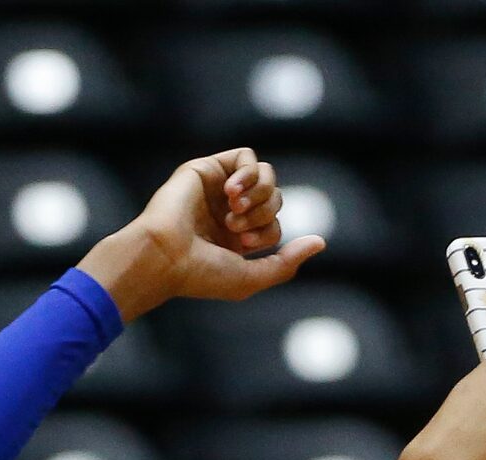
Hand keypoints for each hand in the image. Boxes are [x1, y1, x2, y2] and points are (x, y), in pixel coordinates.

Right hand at [83, 148, 323, 320]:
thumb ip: (287, 263)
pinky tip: (232, 191)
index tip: (244, 245)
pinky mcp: (207, 169)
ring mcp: (218, 189)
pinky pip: (246, 155)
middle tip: (238, 228)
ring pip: (265, 174)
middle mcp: (227, 212)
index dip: (269, 231)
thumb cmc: (201, 274)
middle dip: (265, 212)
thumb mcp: (251, 277)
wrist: (164, 256)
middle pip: (274, 197)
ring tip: (235, 209)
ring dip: (259, 193)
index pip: (274, 224)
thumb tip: (321, 242)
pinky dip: (248, 172)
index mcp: (235, 238)